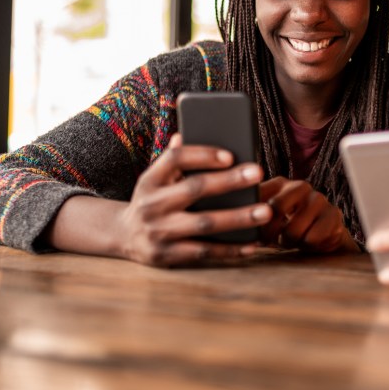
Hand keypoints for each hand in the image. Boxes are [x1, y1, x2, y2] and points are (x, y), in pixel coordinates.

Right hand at [52, 134, 272, 265]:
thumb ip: (172, 159)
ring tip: (265, 212)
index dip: (202, 155)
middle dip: (229, 181)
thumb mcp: (155, 178)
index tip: (230, 154)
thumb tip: (184, 133)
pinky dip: (231, 249)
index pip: (175, 159)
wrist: (123, 235)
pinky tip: (254, 243)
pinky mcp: (167, 256)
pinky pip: (204, 252)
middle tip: (259, 173)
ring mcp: (158, 232)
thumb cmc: (153, 199)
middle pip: (194, 189)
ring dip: (238, 218)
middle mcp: (151, 205)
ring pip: (204, 224)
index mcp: (150, 179)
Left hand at [257, 177, 358, 252]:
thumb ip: (253, 213)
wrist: (322, 233)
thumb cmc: (288, 225)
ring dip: (290, 242)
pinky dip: (308, 245)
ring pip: (294, 230)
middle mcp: (300, 186)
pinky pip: (312, 238)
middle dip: (271, 232)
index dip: (252, 217)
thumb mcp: (268, 217)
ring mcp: (318, 198)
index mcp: (280, 183)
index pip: (259, 195)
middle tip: (272, 241)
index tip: (252, 232)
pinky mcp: (334, 213)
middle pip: (276, 208)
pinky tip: (310, 240)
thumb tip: (236, 221)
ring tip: (293, 239)